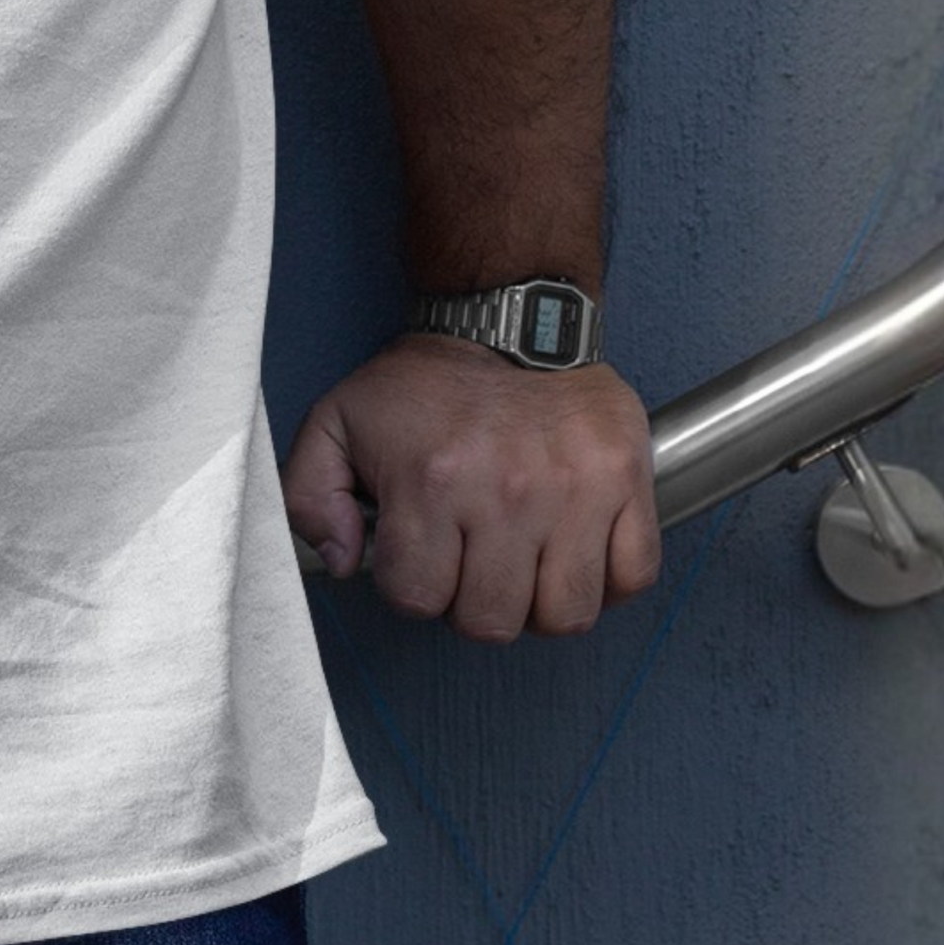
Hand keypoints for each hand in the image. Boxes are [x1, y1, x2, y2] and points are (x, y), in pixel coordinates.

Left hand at [282, 334, 659, 639]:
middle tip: (472, 562)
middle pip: (491, 622)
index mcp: (432, 481)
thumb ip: (310, 495)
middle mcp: (506, 493)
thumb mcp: (338, 422)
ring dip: (540, 603)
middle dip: (472, 602)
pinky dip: (607, 580)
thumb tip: (341, 562)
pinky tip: (573, 553)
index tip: (420, 557)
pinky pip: (632, 576)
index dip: (413, 586)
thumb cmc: (427, 384)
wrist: (510, 322)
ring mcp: (574, 492)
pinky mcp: (626, 482)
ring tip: (524, 564)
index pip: (417, 599)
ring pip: (565, 615)